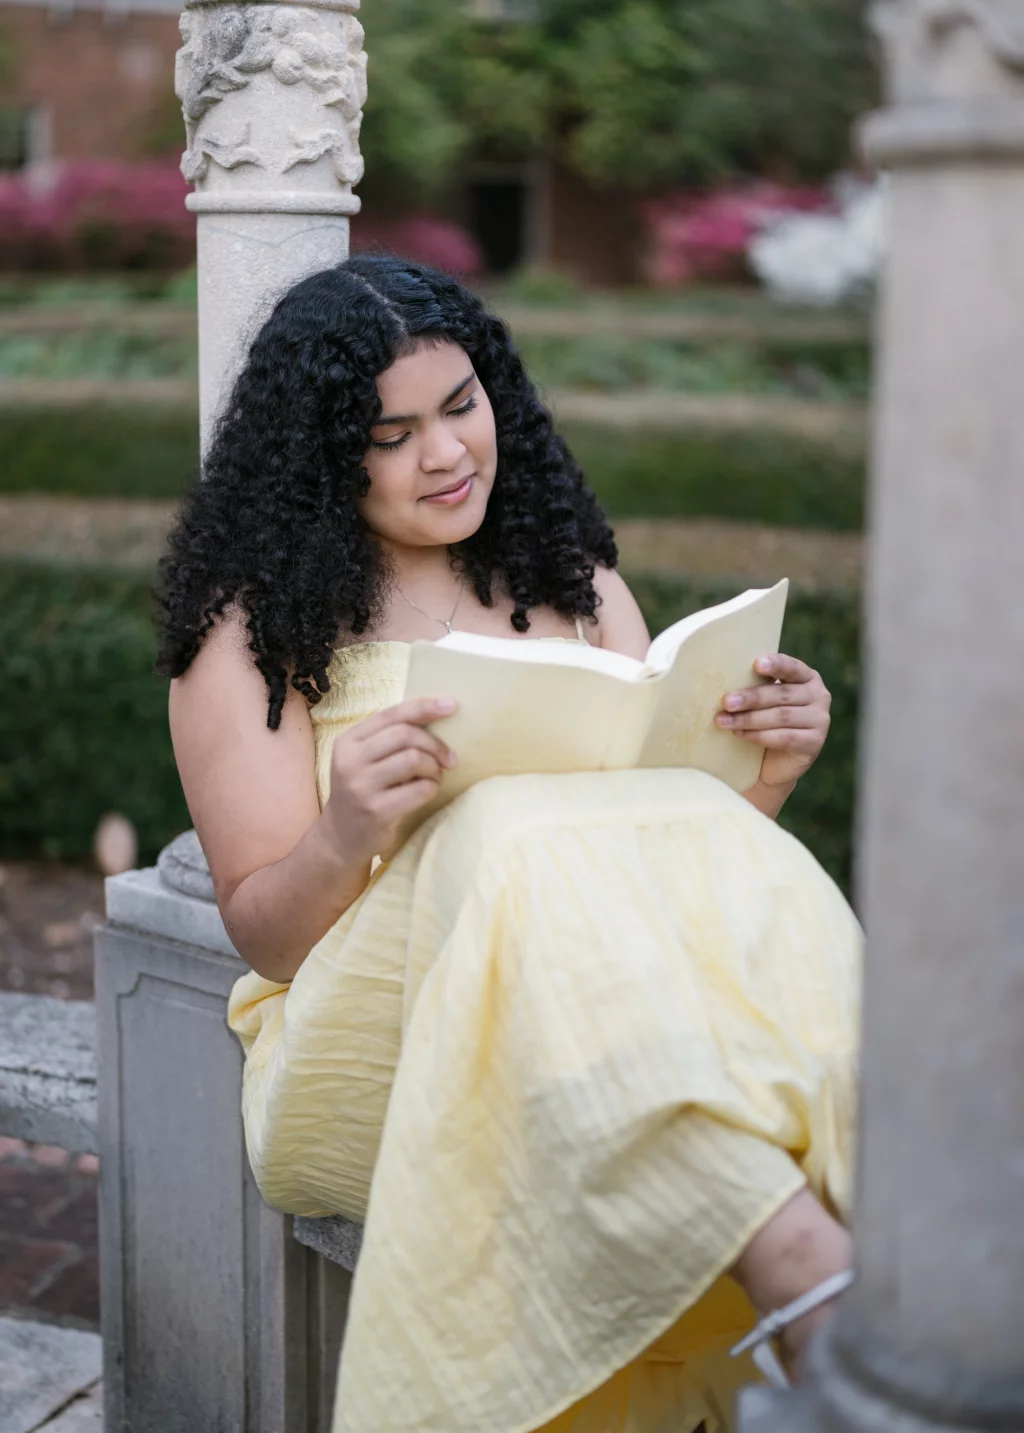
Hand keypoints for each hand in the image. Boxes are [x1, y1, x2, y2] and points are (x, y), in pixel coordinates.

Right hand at [325, 697, 457, 863]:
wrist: (341, 836)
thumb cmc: (363, 790)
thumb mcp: (364, 759)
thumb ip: (388, 738)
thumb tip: (435, 715)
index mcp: (348, 740)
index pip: (391, 715)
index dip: (424, 707)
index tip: (451, 705)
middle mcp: (350, 761)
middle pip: (405, 735)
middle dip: (435, 744)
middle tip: (449, 758)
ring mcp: (361, 786)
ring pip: (414, 760)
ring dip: (434, 767)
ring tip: (434, 776)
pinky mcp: (377, 811)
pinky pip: (419, 789)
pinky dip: (432, 787)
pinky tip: (428, 791)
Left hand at [715, 654, 830, 792]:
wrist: (774, 762)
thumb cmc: (764, 721)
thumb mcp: (762, 700)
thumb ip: (755, 685)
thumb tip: (725, 676)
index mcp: (806, 677)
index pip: (792, 667)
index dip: (776, 664)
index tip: (757, 664)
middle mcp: (819, 695)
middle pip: (782, 694)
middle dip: (751, 698)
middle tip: (726, 702)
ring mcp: (820, 720)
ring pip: (781, 716)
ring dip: (749, 719)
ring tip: (724, 721)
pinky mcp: (814, 743)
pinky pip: (784, 737)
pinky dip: (759, 736)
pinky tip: (740, 734)